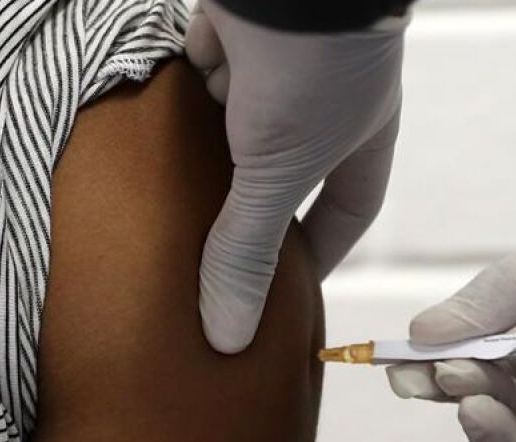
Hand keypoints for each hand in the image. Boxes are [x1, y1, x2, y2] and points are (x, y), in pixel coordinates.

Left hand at [186, 1, 405, 351]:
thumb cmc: (315, 65)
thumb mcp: (278, 172)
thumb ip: (248, 249)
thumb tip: (228, 338)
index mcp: (361, 135)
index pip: (347, 208)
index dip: (321, 250)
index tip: (288, 291)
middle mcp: (325, 100)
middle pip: (285, 170)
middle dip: (251, 208)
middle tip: (215, 255)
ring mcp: (279, 62)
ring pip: (238, 122)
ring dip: (209, 152)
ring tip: (170, 203)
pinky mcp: (233, 28)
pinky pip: (202, 72)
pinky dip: (183, 96)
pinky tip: (154, 126)